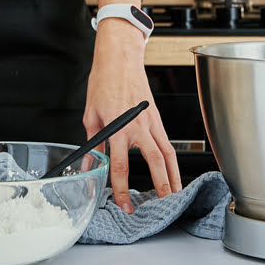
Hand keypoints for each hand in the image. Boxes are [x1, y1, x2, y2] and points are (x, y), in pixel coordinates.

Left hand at [83, 21, 181, 212]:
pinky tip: (172, 171)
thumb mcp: (91, 115)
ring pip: (167, 154)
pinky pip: (167, 143)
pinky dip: (172, 160)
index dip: (122, 188)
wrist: (120, 59)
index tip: (124, 203)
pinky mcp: (157, 117)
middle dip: (158, 186)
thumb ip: (93, 143)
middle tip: (158, 206)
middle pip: (153, 162)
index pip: (120, 165)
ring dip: (173, 176)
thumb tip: (89, 165)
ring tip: (175, 194)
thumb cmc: (103, 81)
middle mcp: (138, 125)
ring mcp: (151, 121)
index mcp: (118, 126)